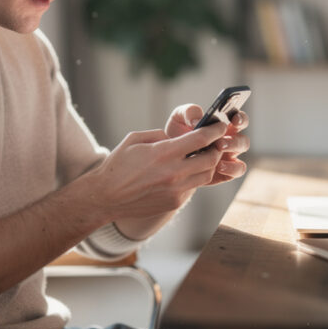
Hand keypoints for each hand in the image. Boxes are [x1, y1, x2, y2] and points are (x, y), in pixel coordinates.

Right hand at [87, 123, 226, 221]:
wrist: (107, 197)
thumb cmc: (118, 165)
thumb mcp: (136, 139)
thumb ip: (161, 135)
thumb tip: (179, 135)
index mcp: (163, 153)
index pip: (201, 139)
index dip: (215, 130)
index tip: (220, 126)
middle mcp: (174, 172)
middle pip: (211, 158)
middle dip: (216, 147)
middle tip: (215, 142)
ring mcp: (176, 190)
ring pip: (207, 174)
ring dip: (208, 164)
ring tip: (202, 156)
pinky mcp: (176, 202)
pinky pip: (194, 187)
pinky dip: (195, 177)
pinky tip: (186, 171)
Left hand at [165, 103, 249, 184]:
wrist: (167, 156)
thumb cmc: (177, 133)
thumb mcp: (179, 117)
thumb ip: (189, 112)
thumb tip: (197, 121)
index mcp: (223, 126)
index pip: (239, 119)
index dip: (240, 118)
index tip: (234, 119)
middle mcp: (229, 141)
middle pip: (243, 140)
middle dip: (234, 140)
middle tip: (219, 142)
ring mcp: (228, 157)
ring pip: (241, 153)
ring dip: (232, 151)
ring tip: (217, 151)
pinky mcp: (225, 171)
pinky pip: (237, 170)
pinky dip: (231, 168)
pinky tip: (218, 166)